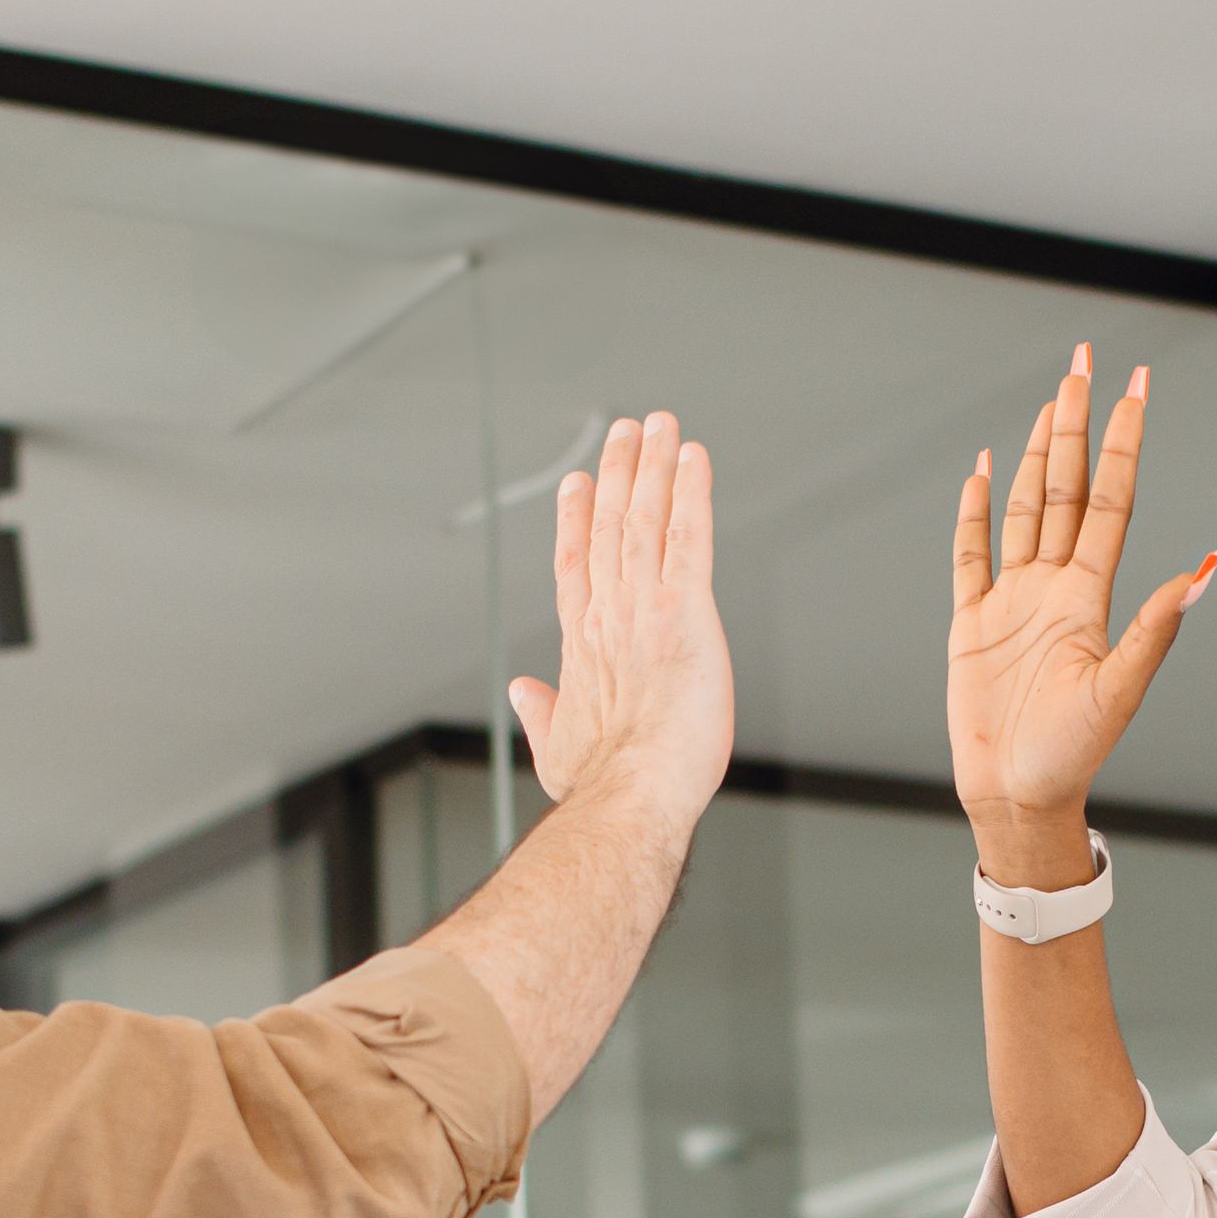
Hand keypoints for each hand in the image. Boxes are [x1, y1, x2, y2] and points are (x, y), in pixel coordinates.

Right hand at [508, 410, 732, 823]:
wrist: (632, 792)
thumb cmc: (599, 785)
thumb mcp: (555, 748)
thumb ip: (540, 712)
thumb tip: (523, 691)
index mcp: (581, 643)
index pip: (574, 564)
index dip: (575, 520)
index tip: (578, 485)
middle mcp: (609, 613)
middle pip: (608, 526)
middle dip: (618, 473)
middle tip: (626, 431)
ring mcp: (644, 606)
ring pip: (645, 519)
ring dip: (651, 467)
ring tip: (658, 425)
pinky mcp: (685, 610)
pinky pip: (689, 537)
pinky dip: (691, 494)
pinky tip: (693, 458)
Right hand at [948, 348, 1209, 862]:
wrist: (1018, 797)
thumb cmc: (1073, 754)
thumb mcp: (1119, 690)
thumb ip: (1155, 629)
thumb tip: (1202, 571)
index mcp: (1090, 595)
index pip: (1109, 497)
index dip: (1123, 440)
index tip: (1137, 385)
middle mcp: (1055, 586)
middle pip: (1067, 486)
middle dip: (1077, 422)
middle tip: (1085, 360)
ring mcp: (1013, 601)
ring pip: (1026, 508)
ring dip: (1037, 453)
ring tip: (1051, 402)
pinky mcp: (973, 624)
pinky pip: (971, 555)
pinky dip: (976, 512)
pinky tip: (984, 471)